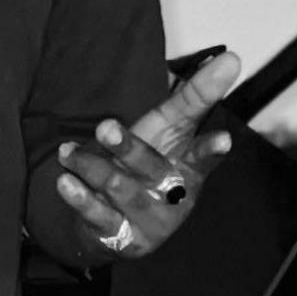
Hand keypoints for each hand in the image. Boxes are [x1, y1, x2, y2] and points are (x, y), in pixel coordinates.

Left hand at [50, 48, 242, 262]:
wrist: (116, 225)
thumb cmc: (148, 164)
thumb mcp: (171, 128)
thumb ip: (196, 95)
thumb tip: (231, 57)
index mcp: (190, 169)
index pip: (203, 157)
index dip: (211, 150)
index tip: (224, 139)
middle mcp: (172, 197)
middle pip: (153, 170)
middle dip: (130, 149)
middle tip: (105, 127)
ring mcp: (147, 221)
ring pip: (121, 191)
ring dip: (94, 168)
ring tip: (68, 152)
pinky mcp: (121, 238)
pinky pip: (99, 217)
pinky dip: (81, 199)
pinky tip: (64, 181)